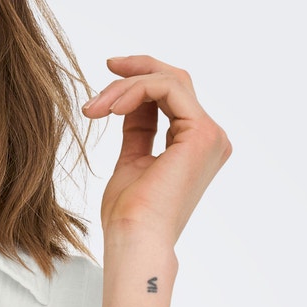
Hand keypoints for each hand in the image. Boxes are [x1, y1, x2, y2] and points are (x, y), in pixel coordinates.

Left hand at [82, 55, 230, 246]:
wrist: (134, 239)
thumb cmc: (129, 215)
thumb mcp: (132, 161)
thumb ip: (138, 129)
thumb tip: (129, 101)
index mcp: (196, 146)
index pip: (172, 97)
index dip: (140, 81)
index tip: (107, 77)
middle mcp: (210, 138)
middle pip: (176, 81)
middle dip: (138, 70)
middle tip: (107, 66)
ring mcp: (210, 135)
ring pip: (169, 81)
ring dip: (126, 87)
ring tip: (96, 107)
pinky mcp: (202, 133)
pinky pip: (167, 89)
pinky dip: (136, 91)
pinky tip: (112, 108)